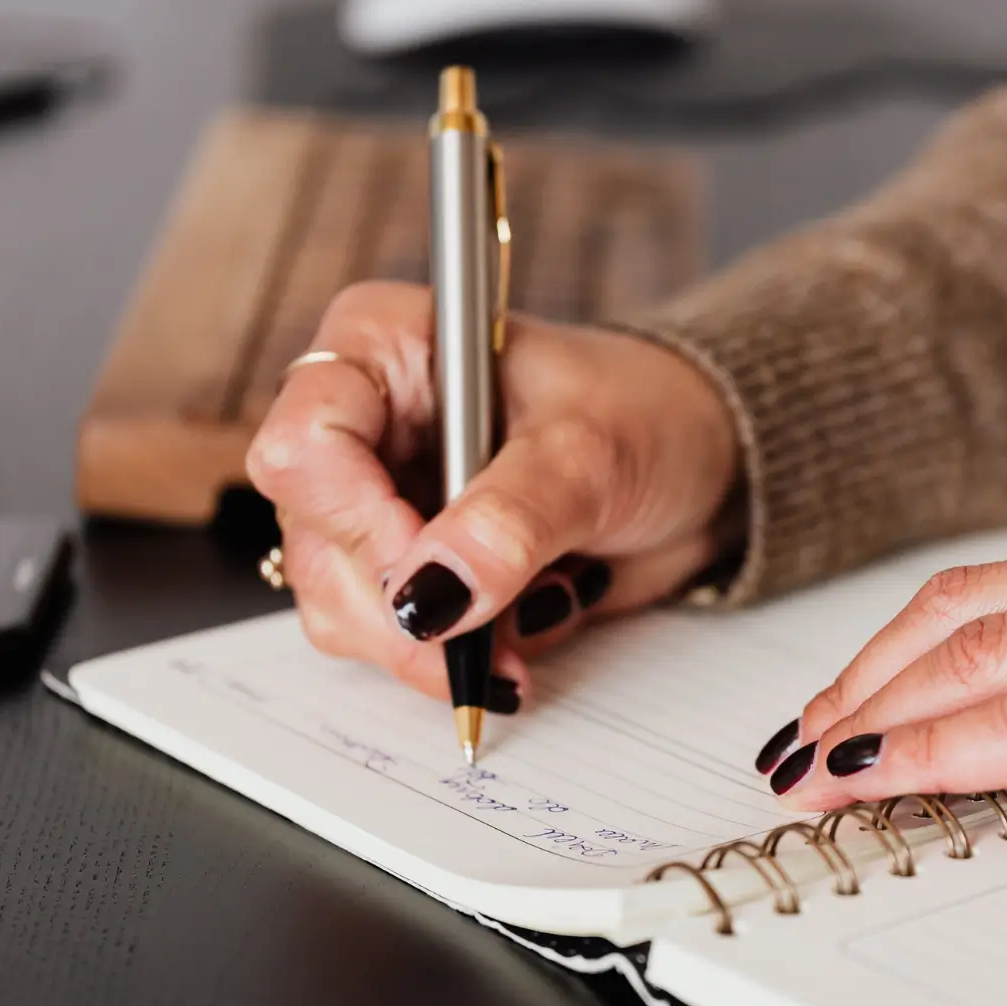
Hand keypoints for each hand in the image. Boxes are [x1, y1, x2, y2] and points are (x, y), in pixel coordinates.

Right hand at [247, 282, 739, 704]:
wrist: (700, 463)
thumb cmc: (647, 414)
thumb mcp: (589, 454)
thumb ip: (510, 521)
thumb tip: (432, 598)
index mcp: (385, 349)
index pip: (306, 443)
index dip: (359, 523)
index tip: (435, 576)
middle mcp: (366, 425)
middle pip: (317, 542)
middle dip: (403, 610)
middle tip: (484, 638)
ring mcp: (383, 502)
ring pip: (343, 606)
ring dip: (434, 645)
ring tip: (529, 619)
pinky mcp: (414, 567)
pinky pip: (394, 640)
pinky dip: (459, 656)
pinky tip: (525, 624)